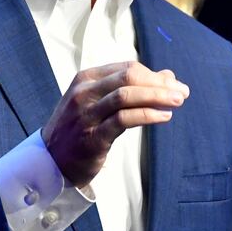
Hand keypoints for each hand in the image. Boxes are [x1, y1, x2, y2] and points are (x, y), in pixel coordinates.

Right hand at [42, 61, 189, 187]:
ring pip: (126, 96)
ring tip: (177, 101)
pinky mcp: (92, 137)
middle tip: (182, 91)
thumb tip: (167, 76)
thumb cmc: (79, 129)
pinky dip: (147, 115)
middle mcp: (84, 93)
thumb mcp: (98, 102)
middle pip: (128, 77)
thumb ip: (129, 89)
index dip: (154, 74)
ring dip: (156, 96)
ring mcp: (86, 114)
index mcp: (85, 79)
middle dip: (159, 83)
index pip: (126, 68)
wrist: (49, 162)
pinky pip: (123, 120)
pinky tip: (164, 117)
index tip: (174, 84)